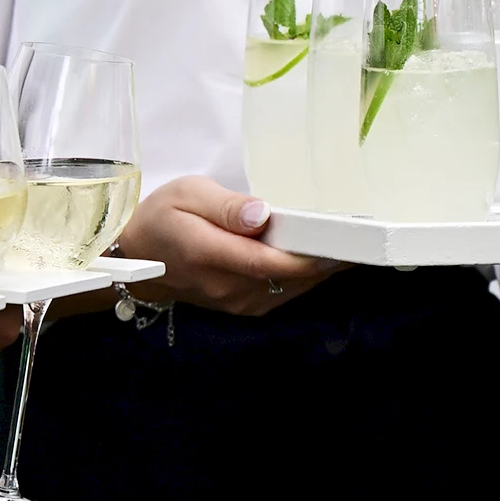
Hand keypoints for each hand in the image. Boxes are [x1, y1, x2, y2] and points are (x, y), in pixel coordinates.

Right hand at [123, 176, 337, 315]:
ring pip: (292, 288)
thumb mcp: (188, 194)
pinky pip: (284, 293)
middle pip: (291, 277)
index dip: (312, 252)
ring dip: (321, 269)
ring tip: (351, 243)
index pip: (273, 260)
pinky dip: (305, 276)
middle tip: (363, 233)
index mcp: (213, 256)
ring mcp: (237, 303)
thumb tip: (262, 215)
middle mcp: (229, 288)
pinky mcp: (243, 306)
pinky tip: (322, 258)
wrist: (137, 257)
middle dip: (327, 258)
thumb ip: (227, 207)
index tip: (347, 236)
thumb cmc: (162, 217)